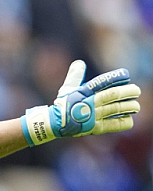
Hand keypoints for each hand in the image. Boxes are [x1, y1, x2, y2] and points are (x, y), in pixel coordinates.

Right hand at [21, 60, 140, 145]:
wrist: (54, 124)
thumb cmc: (62, 105)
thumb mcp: (67, 89)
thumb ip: (75, 76)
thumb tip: (79, 63)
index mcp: (84, 92)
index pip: (102, 82)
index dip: (115, 77)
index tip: (126, 75)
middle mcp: (90, 103)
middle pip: (112, 95)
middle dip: (127, 92)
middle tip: (136, 91)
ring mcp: (93, 116)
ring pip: (115, 109)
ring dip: (128, 107)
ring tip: (136, 106)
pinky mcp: (95, 128)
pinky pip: (112, 125)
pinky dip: (122, 122)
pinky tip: (129, 119)